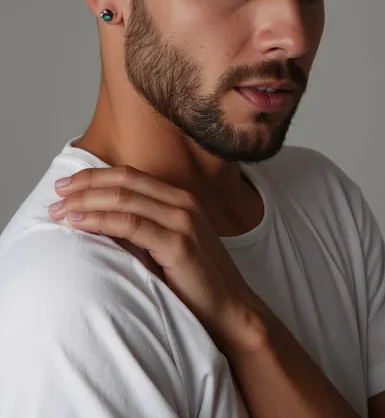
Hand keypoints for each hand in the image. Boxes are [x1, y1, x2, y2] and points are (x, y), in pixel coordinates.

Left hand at [48, 166, 265, 352]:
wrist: (229, 308)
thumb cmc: (195, 280)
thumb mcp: (168, 243)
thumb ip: (142, 227)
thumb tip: (98, 220)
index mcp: (180, 198)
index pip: (130, 175)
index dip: (96, 176)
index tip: (68, 184)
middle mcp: (183, 202)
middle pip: (124, 181)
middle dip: (85, 184)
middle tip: (56, 192)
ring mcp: (183, 220)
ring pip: (124, 199)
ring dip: (86, 201)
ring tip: (60, 210)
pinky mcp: (178, 243)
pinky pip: (130, 224)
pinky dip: (100, 220)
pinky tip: (79, 223)